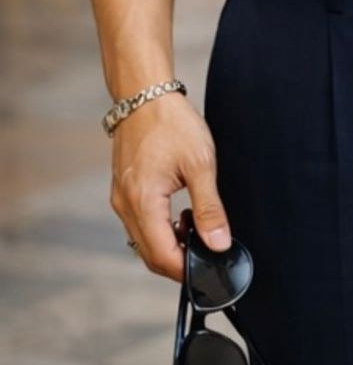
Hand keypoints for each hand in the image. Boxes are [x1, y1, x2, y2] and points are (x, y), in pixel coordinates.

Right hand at [110, 92, 230, 280]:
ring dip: (169, 245)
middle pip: (150, 254)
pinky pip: (139, 224)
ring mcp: (120, 198)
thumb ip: (209, 208)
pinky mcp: (122, 190)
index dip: (186, 270)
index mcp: (143, 201)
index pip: (161, 256)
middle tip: (208, 249)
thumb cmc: (173, 123)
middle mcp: (125, 205)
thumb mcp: (200, 164)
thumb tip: (219, 243)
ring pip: (143, 241)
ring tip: (196, 225)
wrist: (145, 95)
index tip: (210, 268)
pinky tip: (180, 213)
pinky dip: (159, 229)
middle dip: (179, 260)